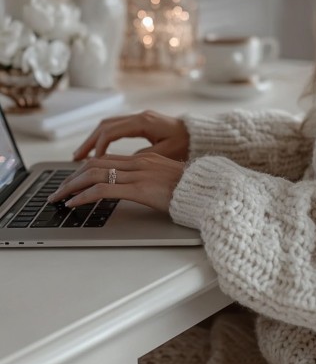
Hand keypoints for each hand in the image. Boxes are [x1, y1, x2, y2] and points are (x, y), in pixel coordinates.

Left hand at [48, 151, 184, 212]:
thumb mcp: (169, 183)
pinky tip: (73, 203)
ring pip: (94, 173)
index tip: (73, 180)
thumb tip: (141, 190)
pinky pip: (102, 189)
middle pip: (96, 163)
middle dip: (72, 177)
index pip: (107, 159)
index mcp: (145, 159)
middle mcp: (139, 162)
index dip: (86, 168)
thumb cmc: (193, 191)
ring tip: (59, 197)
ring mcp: (138, 173)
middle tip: (58, 190)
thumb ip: (152, 181)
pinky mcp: (138, 188)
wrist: (209, 192)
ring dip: (71, 186)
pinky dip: (83, 196)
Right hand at [73, 110, 189, 160]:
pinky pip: (116, 129)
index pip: (111, 132)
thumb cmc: (187, 145)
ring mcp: (139, 119)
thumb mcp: (165, 154)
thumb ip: (143, 157)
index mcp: (144, 122)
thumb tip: (123, 164)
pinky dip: (103, 139)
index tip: (90, 162)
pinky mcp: (141, 124)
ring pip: (108, 126)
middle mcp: (139, 117)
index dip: (98, 147)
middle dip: (88, 142)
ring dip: (93, 140)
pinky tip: (98, 152)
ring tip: (80, 156)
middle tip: (75, 159)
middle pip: (104, 126)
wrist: (201, 136)